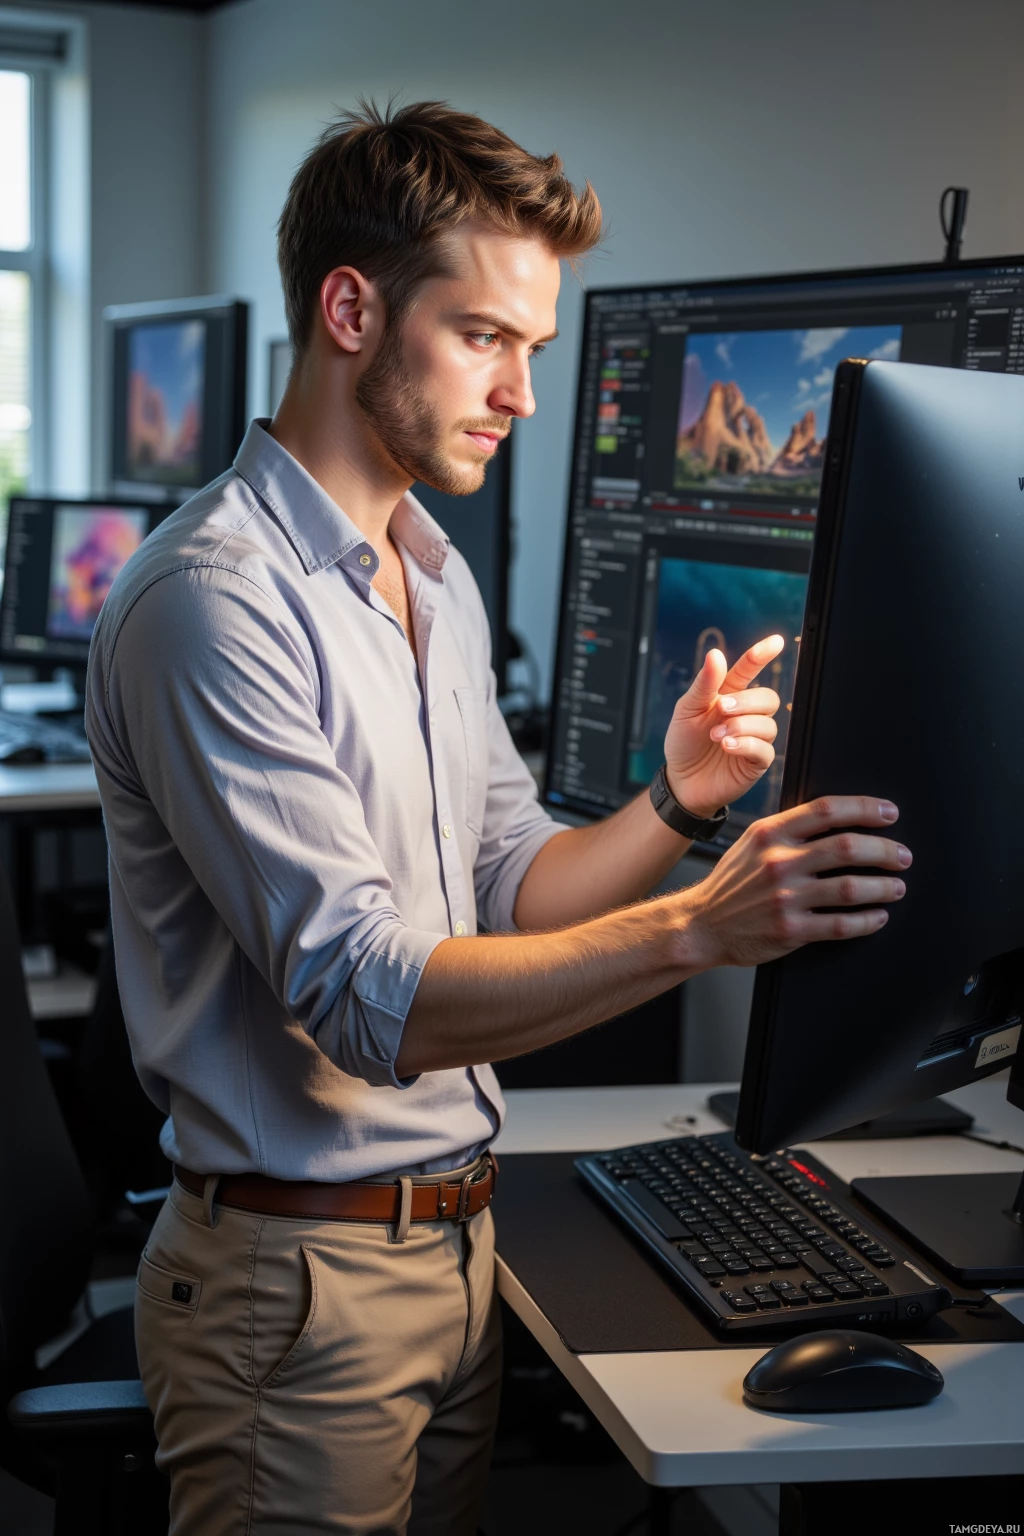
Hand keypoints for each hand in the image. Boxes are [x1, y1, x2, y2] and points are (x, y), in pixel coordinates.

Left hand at [663, 636, 784, 819]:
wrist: (680, 780)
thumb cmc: (684, 742)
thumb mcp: (687, 710)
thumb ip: (704, 684)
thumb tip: (716, 654)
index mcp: (729, 695)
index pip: (750, 670)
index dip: (761, 655)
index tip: (776, 642)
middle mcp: (746, 715)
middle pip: (768, 697)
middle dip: (747, 701)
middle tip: (722, 709)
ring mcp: (754, 738)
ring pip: (768, 724)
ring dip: (741, 726)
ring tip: (716, 736)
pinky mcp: (756, 762)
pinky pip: (766, 749)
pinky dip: (746, 745)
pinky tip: (727, 747)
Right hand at [683, 795, 911, 969]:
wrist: (702, 924)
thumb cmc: (732, 883)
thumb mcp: (752, 843)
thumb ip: (790, 829)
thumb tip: (838, 816)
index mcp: (770, 834)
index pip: (827, 810)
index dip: (865, 809)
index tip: (889, 813)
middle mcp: (778, 863)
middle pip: (847, 847)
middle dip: (885, 850)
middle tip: (902, 856)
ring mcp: (785, 898)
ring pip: (850, 888)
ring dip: (883, 887)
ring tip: (897, 887)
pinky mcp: (790, 930)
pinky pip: (840, 925)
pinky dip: (867, 920)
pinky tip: (877, 916)